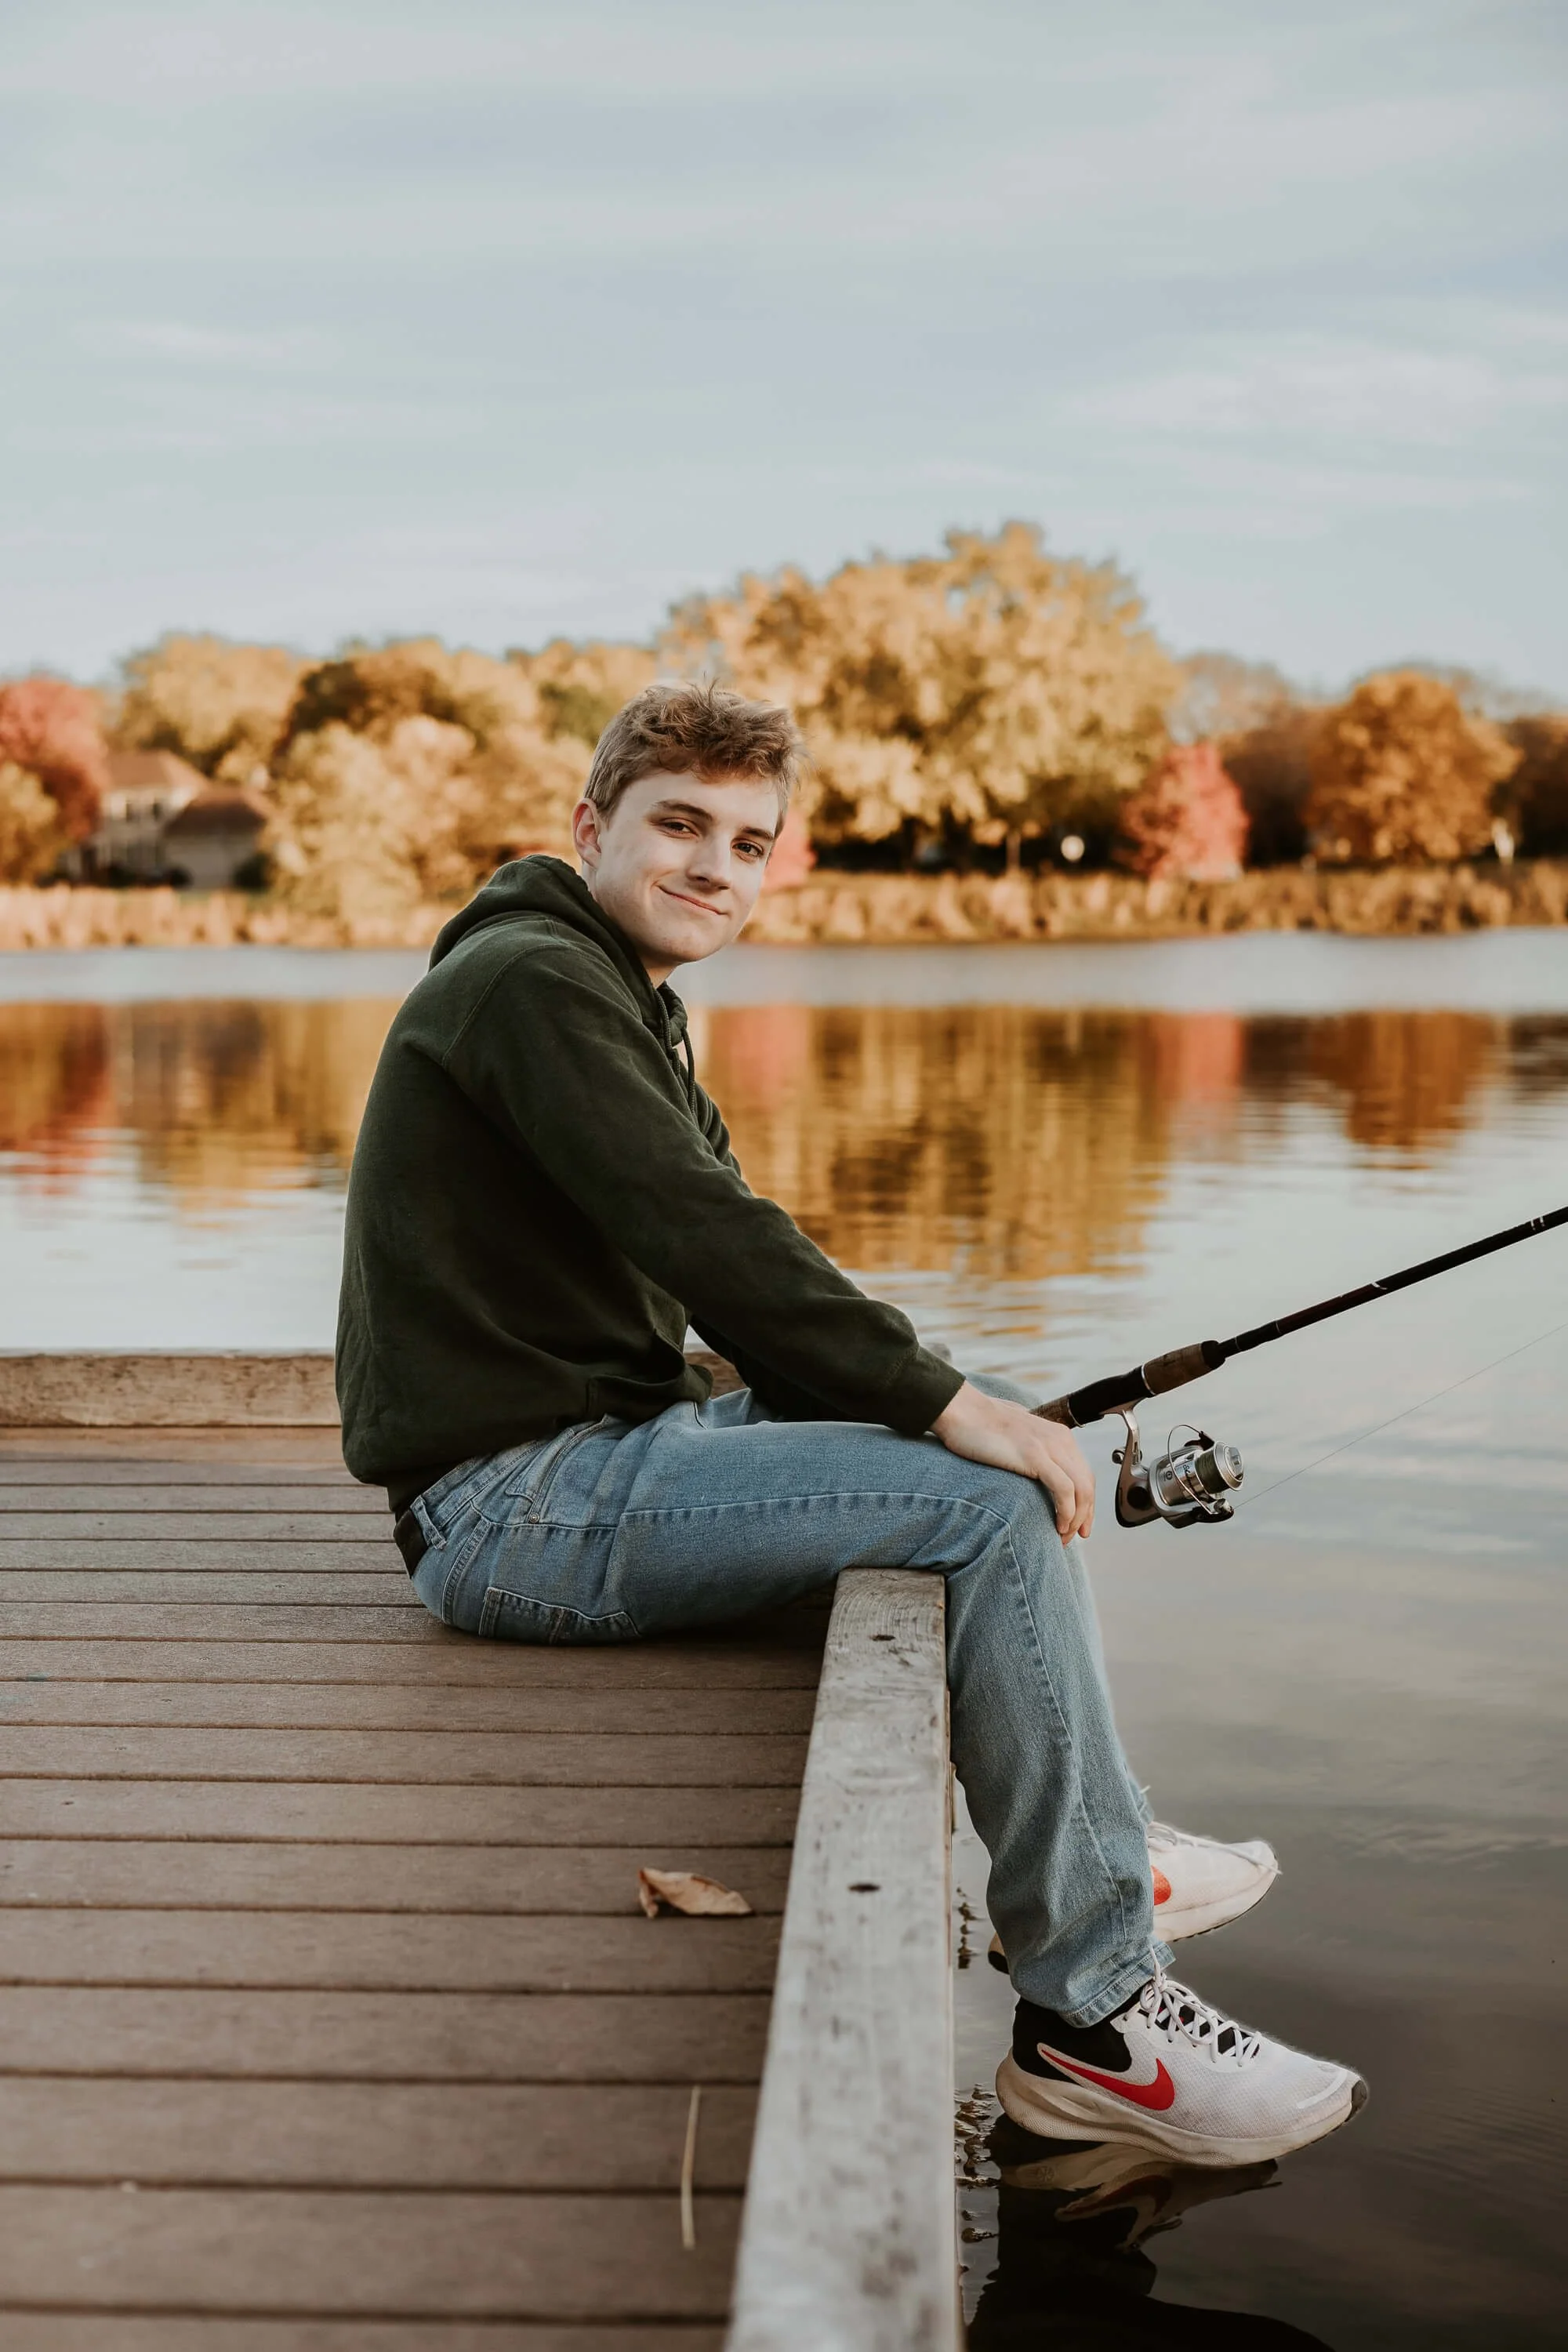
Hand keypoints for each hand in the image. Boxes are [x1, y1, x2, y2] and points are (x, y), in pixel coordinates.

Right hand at [931, 1382, 1095, 1539]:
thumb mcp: (1017, 1436)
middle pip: (1087, 1485)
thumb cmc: (980, 1426)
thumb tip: (1031, 1468)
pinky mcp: (1035, 1456)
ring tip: (1062, 1536)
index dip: (1085, 1503)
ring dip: (1075, 1519)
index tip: (1078, 1524)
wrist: (961, 1411)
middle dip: (1085, 1515)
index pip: (1084, 1475)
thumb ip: (1030, 1449)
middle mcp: (1060, 1439)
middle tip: (1074, 1536)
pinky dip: (1066, 1511)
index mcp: (1058, 1435)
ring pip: (1081, 1490)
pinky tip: (1058, 1524)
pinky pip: (1064, 1489)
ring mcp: (1049, 1446)